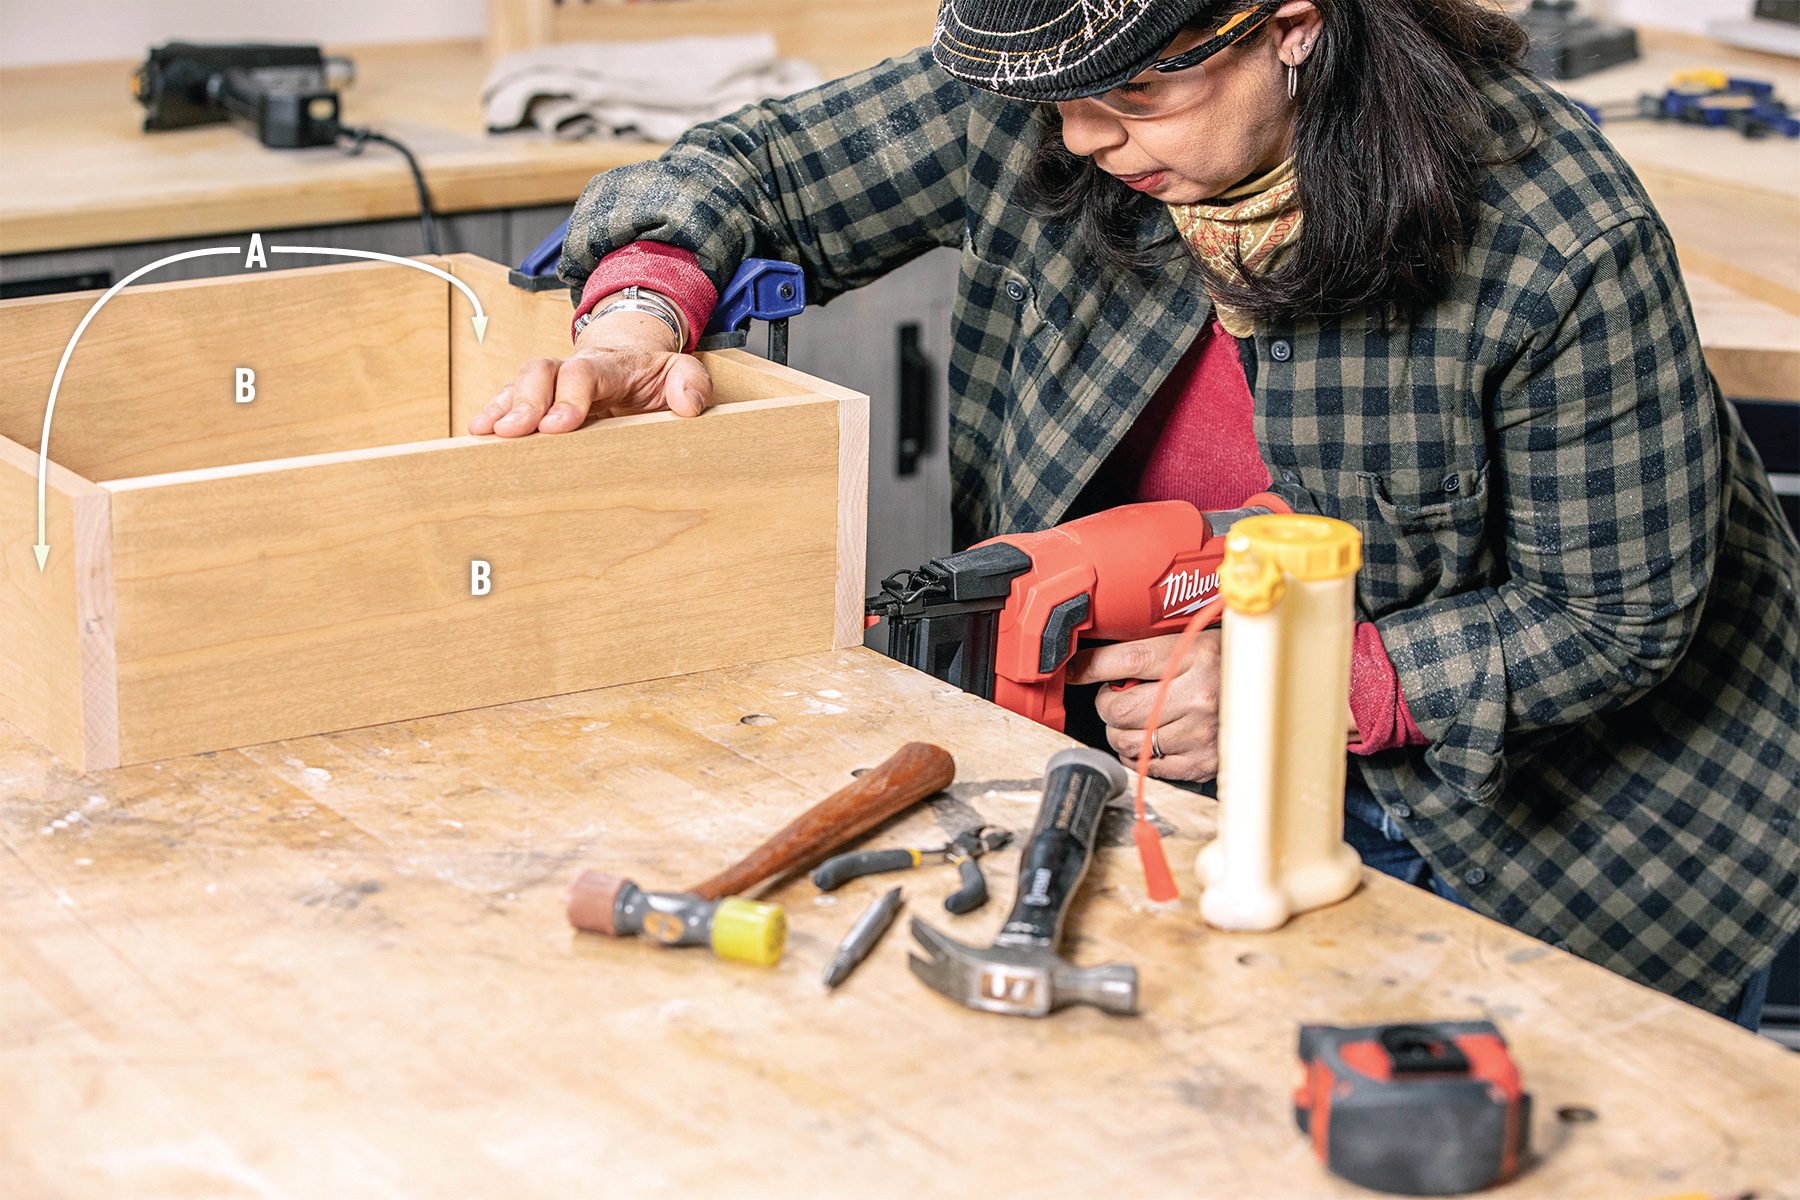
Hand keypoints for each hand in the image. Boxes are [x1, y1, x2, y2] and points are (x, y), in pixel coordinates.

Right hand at [468, 302, 713, 436]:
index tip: (559, 425)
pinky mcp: (538, 399)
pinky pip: (508, 401)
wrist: (633, 365)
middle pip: (541, 372)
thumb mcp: (683, 374)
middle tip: (514, 432)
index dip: (569, 396)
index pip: (584, 373)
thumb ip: (692, 383)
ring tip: (487, 433)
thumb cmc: (655, 378)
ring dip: (502, 408)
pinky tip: (478, 434)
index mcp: (610, 365)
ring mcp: (551, 383)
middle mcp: (572, 368)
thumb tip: (688, 405)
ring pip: (519, 383)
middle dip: (525, 401)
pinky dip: (492, 414)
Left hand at [1066, 632, 1222, 781]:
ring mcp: (1201, 733)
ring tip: (1135, 719)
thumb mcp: (1203, 642)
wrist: (1286, 698)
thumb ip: (1159, 651)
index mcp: (1198, 654)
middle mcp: (1200, 694)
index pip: (1125, 660)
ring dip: (1120, 732)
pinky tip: (1150, 740)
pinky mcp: (1203, 762)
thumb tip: (1101, 660)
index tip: (1075, 668)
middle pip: (1119, 707)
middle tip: (1115, 697)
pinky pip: (1148, 765)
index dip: (1090, 666)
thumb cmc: (1237, 668)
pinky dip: (1139, 755)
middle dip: (1106, 704)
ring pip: (1127, 740)